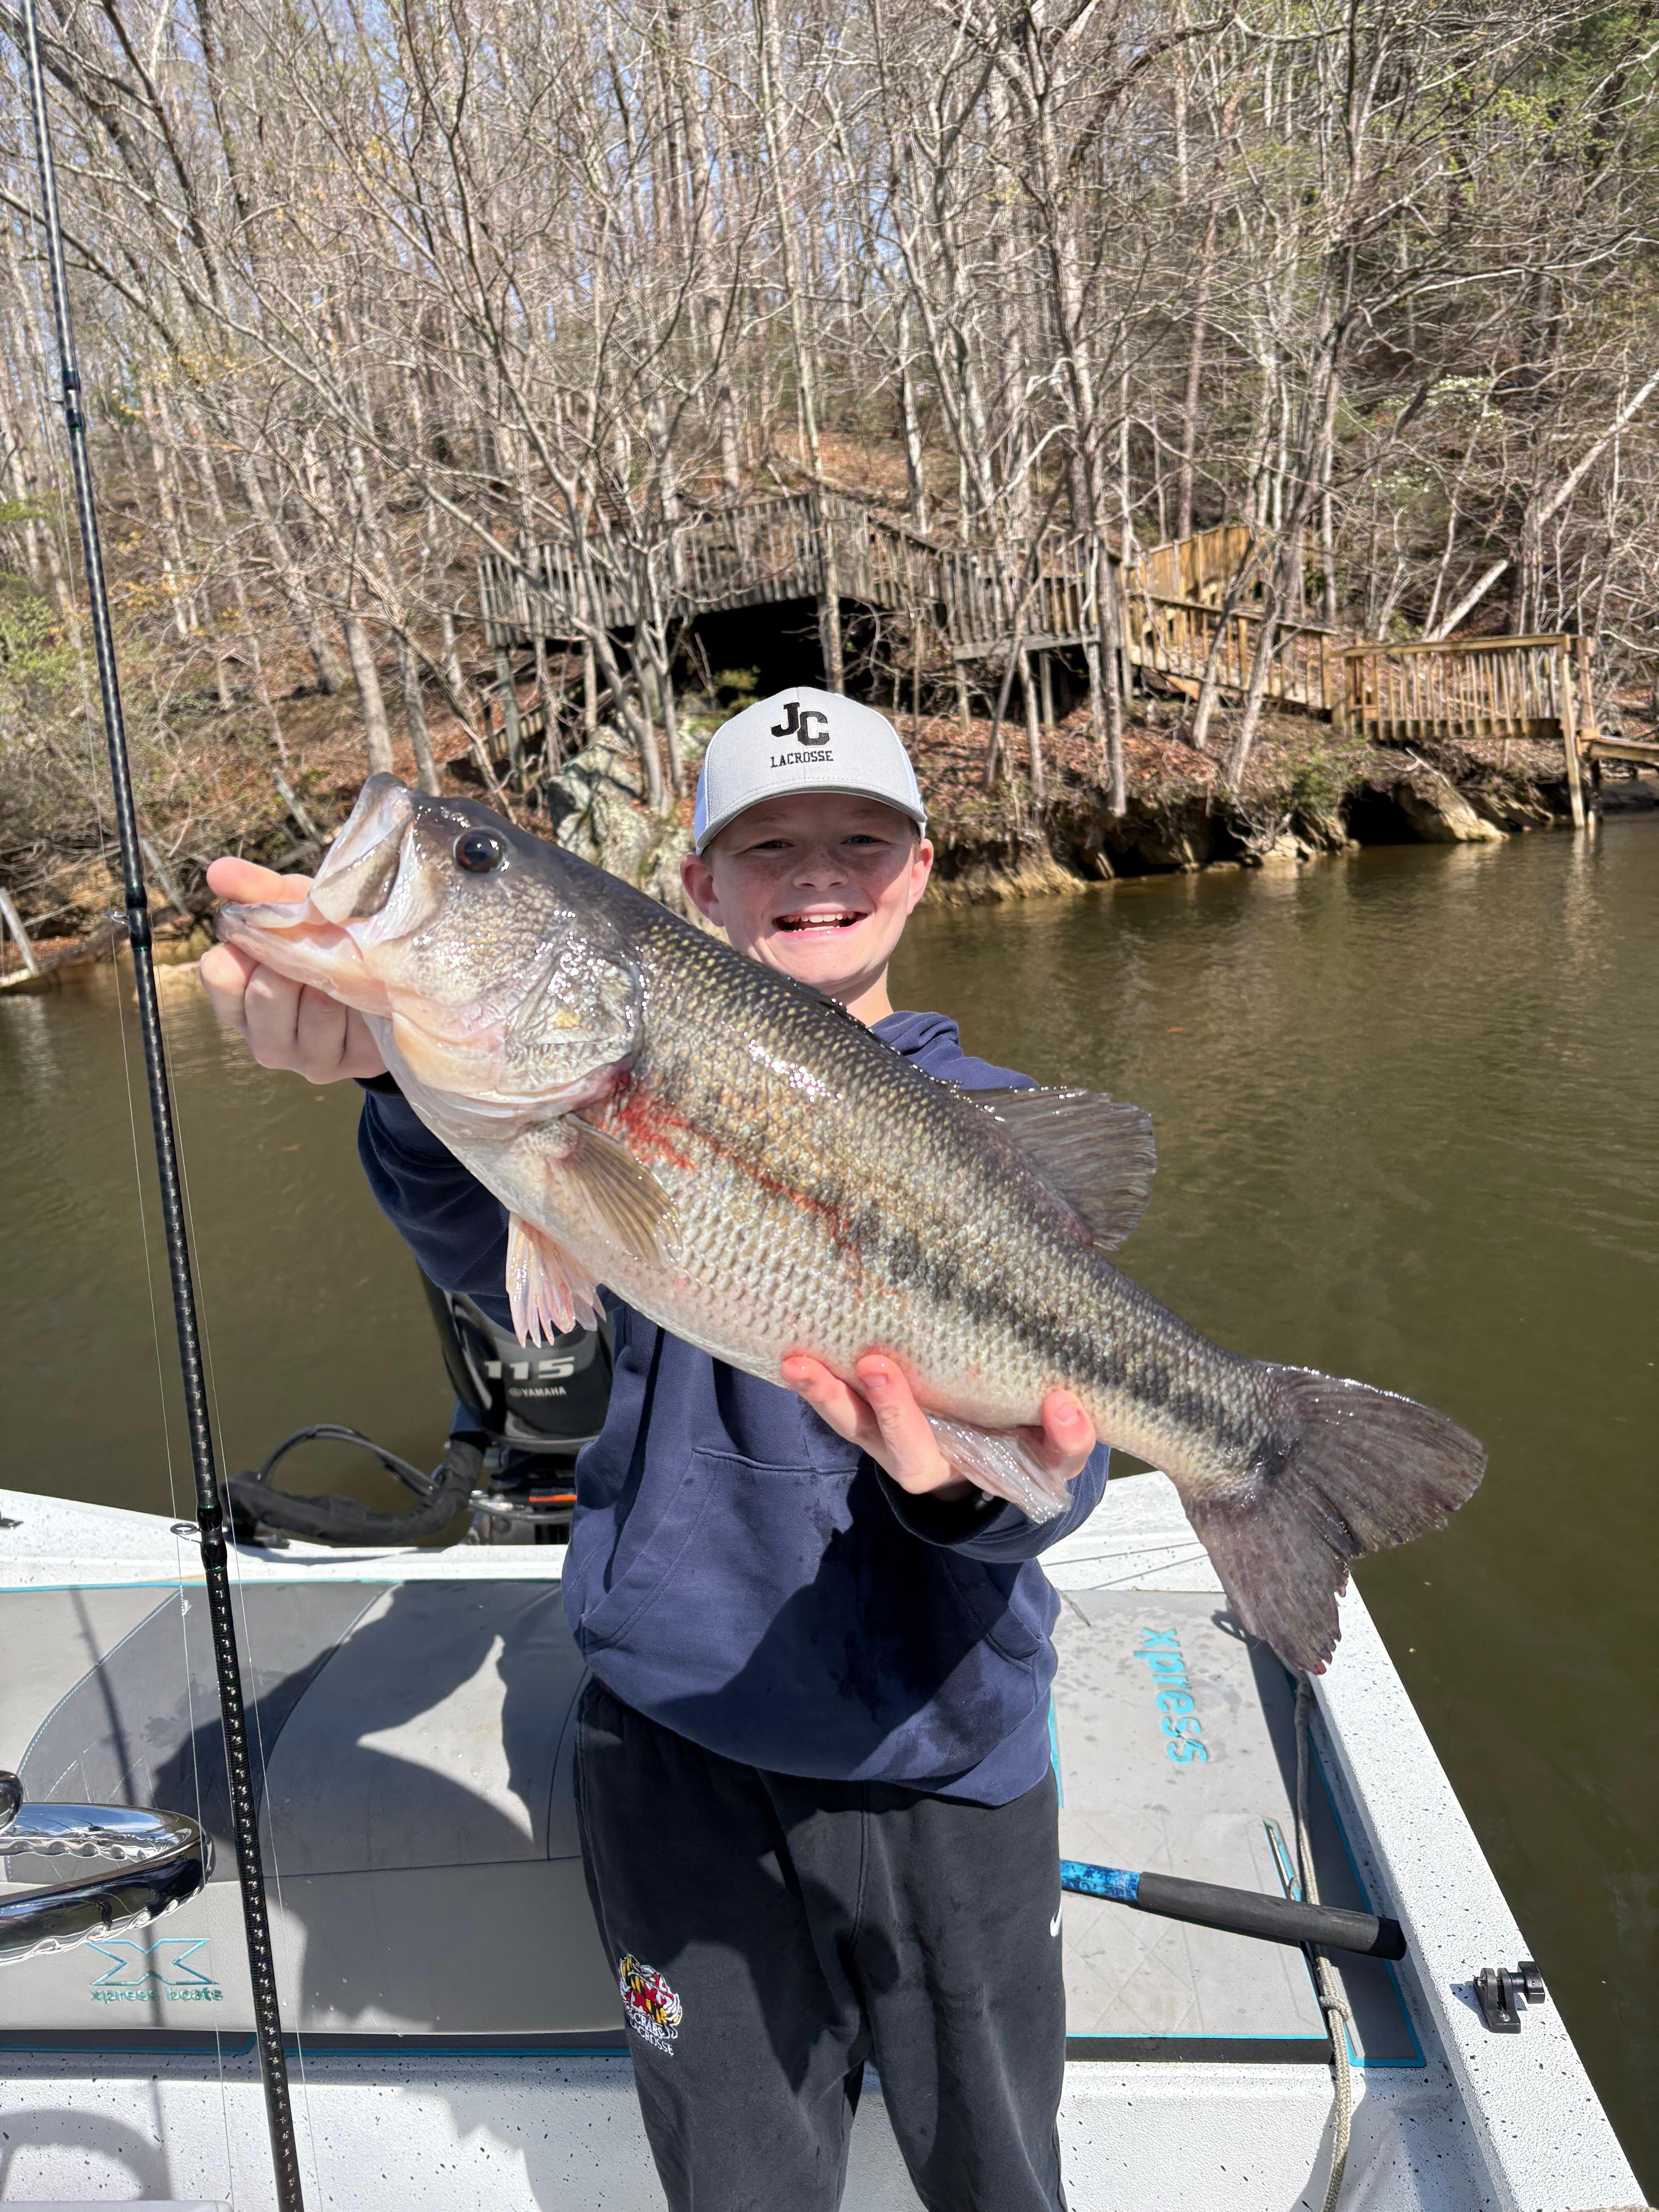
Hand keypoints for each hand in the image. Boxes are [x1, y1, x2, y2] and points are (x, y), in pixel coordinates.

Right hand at [198, 857, 385, 1082]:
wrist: (388, 978)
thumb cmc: (330, 941)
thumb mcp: (296, 911)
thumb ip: (259, 892)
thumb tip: (218, 870)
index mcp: (239, 1000)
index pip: (218, 974)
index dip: (247, 945)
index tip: (275, 928)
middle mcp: (265, 1038)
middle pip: (265, 994)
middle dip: (298, 959)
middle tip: (320, 945)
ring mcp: (306, 1059)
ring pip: (314, 1010)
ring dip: (336, 978)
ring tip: (348, 966)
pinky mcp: (350, 1065)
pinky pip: (353, 1025)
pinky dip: (363, 997)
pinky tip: (368, 990)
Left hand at [781, 1353, 1095, 1504]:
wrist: (965, 1449)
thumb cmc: (1013, 1438)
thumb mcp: (1048, 1447)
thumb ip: (1065, 1436)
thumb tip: (1070, 1404)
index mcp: (990, 1470)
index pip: (1020, 1463)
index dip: (1044, 1438)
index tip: (1062, 1404)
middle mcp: (932, 1463)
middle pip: (909, 1449)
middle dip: (893, 1410)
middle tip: (879, 1365)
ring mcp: (890, 1444)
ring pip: (856, 1428)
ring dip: (828, 1397)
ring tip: (799, 1364)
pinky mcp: (861, 1420)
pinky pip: (834, 1406)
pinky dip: (813, 1384)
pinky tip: (790, 1353)